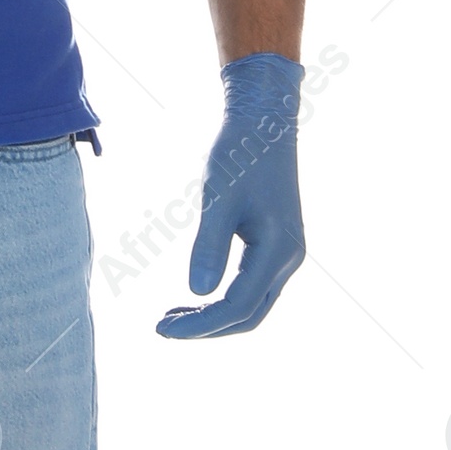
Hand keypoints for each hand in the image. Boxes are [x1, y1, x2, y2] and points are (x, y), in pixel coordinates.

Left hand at [156, 54, 304, 340]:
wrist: (265, 121)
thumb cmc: (239, 154)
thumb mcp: (218, 199)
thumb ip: (209, 247)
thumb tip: (198, 294)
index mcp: (278, 250)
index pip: (237, 306)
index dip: (199, 324)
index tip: (161, 328)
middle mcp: (289, 259)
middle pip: (249, 315)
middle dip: (207, 328)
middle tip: (163, 327)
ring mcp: (286, 254)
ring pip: (253, 304)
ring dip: (214, 316)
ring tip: (173, 316)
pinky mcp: (277, 245)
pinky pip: (252, 287)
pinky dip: (223, 299)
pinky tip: (195, 295)